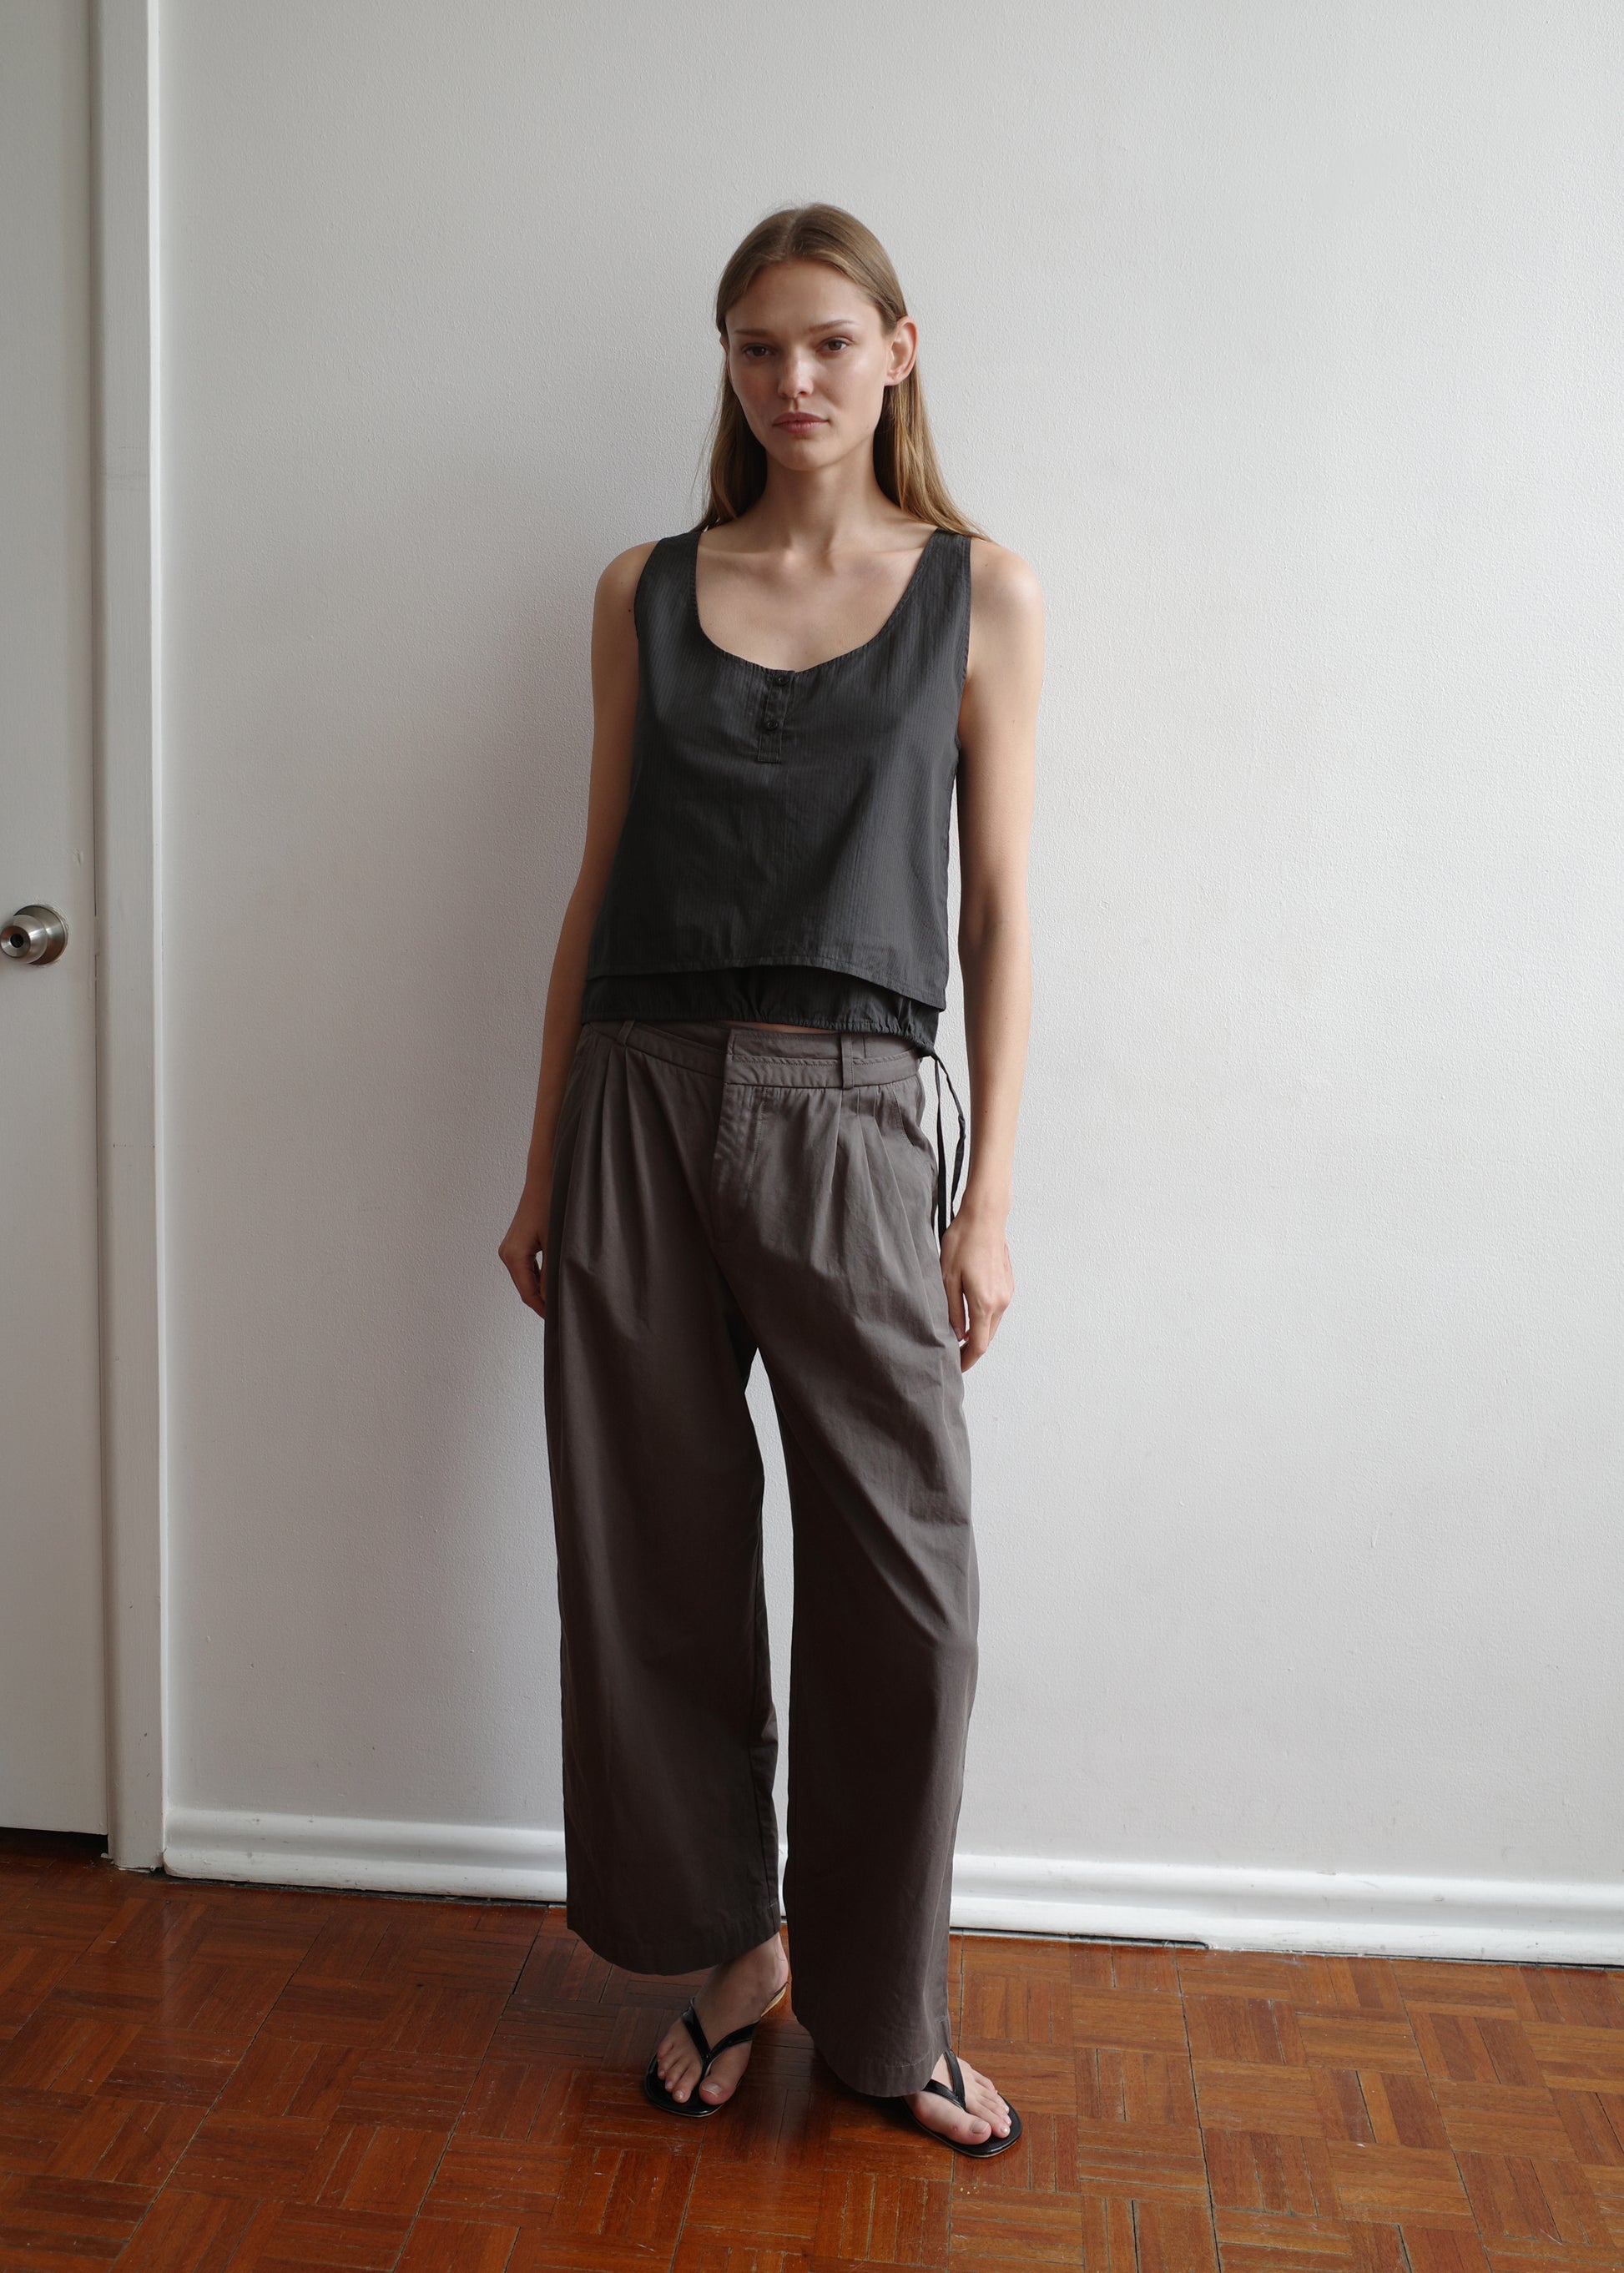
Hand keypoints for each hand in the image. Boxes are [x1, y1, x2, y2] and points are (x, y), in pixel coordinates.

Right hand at [499, 1183, 550, 1317]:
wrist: (544, 1178)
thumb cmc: (552, 1205)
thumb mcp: (556, 1242)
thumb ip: (552, 1273)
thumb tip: (552, 1299)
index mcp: (513, 1256)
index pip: (528, 1294)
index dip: (544, 1310)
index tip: (560, 1322)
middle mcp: (507, 1254)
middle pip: (525, 1289)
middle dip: (543, 1302)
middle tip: (566, 1314)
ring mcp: (510, 1249)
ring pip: (526, 1280)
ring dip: (542, 1290)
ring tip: (563, 1301)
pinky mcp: (516, 1244)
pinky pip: (527, 1269)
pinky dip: (540, 1278)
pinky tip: (555, 1282)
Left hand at [939, 1193, 1012, 1369]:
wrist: (985, 1217)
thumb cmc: (962, 1243)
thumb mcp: (947, 1278)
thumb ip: (953, 1310)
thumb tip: (957, 1334)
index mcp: (985, 1303)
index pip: (979, 1344)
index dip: (968, 1360)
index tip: (957, 1368)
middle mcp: (1001, 1301)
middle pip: (988, 1336)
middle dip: (972, 1348)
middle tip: (954, 1354)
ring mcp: (1007, 1291)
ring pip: (992, 1322)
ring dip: (978, 1331)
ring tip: (959, 1335)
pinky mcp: (1008, 1283)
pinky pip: (996, 1308)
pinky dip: (984, 1316)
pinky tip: (970, 1311)